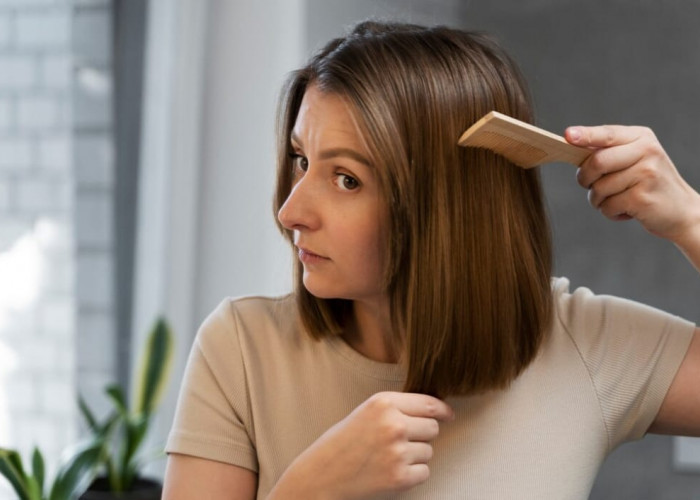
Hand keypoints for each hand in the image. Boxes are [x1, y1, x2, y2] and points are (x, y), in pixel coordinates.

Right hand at [268, 392, 453, 499]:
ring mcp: (398, 451)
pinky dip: (412, 473)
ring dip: (415, 455)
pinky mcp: (400, 477)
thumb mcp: (366, 411)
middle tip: (400, 441)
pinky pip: (424, 471)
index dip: (442, 411)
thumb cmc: (342, 442)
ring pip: (429, 451)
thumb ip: (396, 408)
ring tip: (388, 457)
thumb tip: (434, 410)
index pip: (429, 404)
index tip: (447, 415)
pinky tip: (390, 470)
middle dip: (422, 435)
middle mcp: (394, 424)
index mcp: (384, 403)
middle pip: (433, 428)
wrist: (321, 474)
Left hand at [565, 125, 699, 246]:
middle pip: (596, 162)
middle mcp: (646, 151)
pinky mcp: (642, 197)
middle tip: (589, 185)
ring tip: (617, 200)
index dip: (585, 135)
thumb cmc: (648, 184)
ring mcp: (646, 174)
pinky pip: (607, 206)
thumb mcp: (635, 160)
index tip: (567, 135)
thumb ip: (608, 151)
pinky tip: (627, 210)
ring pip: (598, 188)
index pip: (607, 134)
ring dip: (598, 200)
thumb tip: (571, 142)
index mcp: (641, 137)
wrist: (681, 211)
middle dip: (584, 179)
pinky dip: (610, 213)